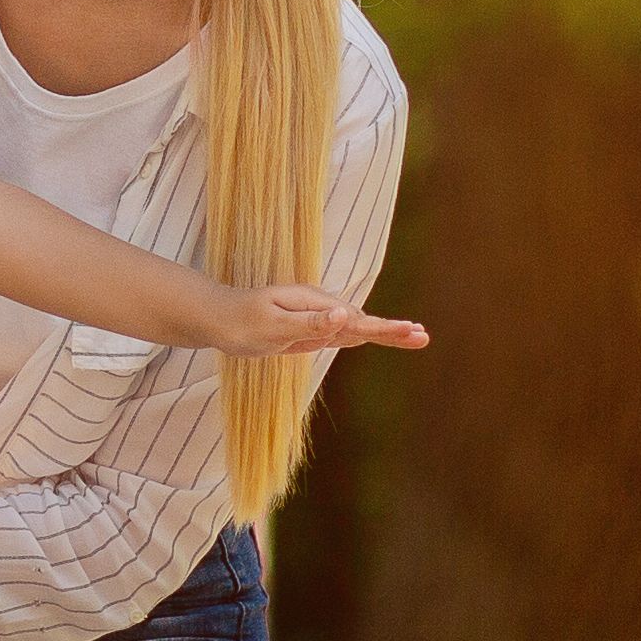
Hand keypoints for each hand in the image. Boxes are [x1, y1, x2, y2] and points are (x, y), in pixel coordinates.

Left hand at [225, 285, 429, 357]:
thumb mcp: (274, 326)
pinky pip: (338, 334)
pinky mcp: (306, 329)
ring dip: (382, 332)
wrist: (216, 317)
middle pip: (361, 322)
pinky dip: (359, 335)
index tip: (411, 332)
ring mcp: (313, 318)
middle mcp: (318, 308)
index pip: (355, 320)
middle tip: (423, 336)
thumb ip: (310, 324)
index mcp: (314, 304)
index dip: (384, 329)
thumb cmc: (241, 322)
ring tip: (412, 336)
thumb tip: (343, 315)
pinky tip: (373, 336)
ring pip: (353, 327)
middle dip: (392, 330)